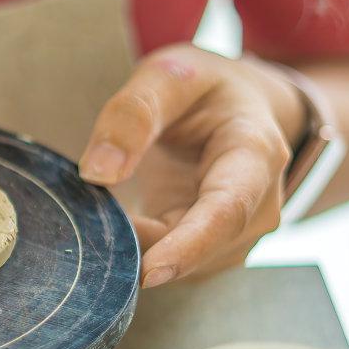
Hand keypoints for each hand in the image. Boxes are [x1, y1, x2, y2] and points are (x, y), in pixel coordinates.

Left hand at [80, 43, 305, 287]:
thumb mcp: (169, 76)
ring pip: (184, 264)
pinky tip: (117, 225)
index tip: (149, 272)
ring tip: (103, 213)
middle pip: (202, 246)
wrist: (240, 107)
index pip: (226, 211)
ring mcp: (240, 233)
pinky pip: (173, 264)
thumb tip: (97, 172)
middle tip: (89, 229)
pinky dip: (140, 251)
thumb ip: (133, 114)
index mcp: (256, 154)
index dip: (188, 246)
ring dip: (138, 249)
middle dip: (144, 247)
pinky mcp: (215, 250)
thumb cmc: (206, 90)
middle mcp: (259, 204)